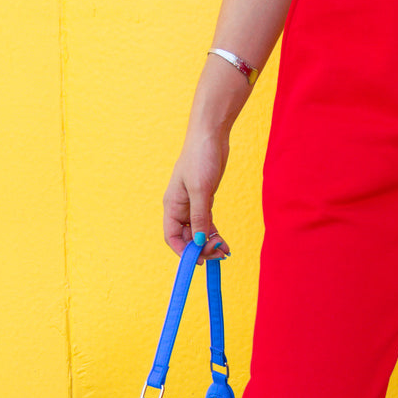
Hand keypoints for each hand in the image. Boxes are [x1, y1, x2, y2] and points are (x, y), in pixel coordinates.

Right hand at [163, 129, 231, 260]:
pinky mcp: (205, 200)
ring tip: (225, 251)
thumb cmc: (200, 158)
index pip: (172, 237)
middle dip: (201, 248)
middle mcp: (180, 208)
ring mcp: (193, 205)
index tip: (198, 261)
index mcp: (172, 205)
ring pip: (199, 232)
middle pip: (187, 238)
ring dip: (210, 243)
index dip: (183, 252)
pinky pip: (207, 223)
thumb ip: (200, 218)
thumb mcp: (201, 190)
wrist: (210, 136)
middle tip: (219, 253)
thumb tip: (200, 243)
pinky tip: (224, 242)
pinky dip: (215, 234)